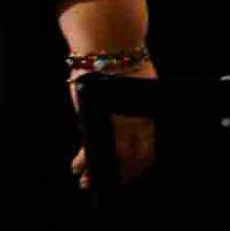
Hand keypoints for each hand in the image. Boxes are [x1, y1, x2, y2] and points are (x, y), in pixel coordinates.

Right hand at [69, 61, 156, 189]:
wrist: (111, 45)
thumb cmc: (124, 64)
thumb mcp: (138, 88)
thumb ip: (137, 109)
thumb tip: (136, 128)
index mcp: (151, 113)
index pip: (150, 147)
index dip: (142, 164)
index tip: (135, 173)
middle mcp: (137, 120)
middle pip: (132, 157)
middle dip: (122, 174)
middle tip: (112, 184)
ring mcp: (117, 121)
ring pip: (110, 157)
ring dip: (98, 172)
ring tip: (88, 181)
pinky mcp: (96, 117)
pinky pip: (90, 147)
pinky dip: (84, 160)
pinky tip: (78, 167)